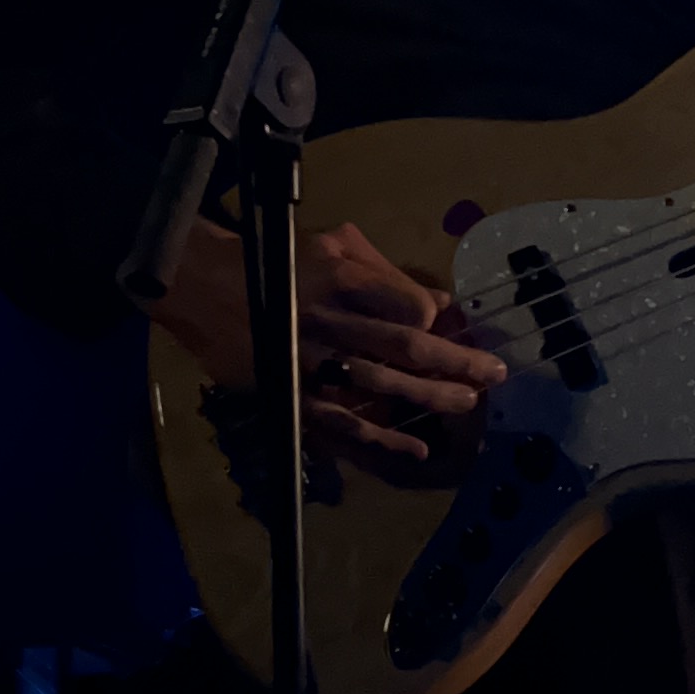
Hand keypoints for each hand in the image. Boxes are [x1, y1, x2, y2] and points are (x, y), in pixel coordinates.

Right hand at [147, 216, 506, 470]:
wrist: (200, 284)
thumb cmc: (274, 260)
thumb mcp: (328, 243)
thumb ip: (379, 269)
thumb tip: (432, 300)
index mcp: (340, 276)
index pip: (405, 302)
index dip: (437, 317)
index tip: (459, 326)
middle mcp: (328, 318)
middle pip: (403, 343)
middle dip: (454, 361)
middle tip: (494, 373)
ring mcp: (309, 360)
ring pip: (379, 384)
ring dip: (428, 398)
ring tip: (468, 405)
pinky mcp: (291, 394)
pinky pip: (341, 422)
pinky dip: (379, 440)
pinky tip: (415, 450)